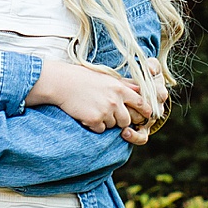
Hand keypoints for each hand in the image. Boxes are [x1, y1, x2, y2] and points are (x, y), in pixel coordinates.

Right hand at [27, 57, 154, 133]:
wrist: (62, 83)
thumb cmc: (83, 78)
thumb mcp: (106, 77)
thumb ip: (124, 84)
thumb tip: (139, 88)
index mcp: (120, 89)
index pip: (141, 103)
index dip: (145, 111)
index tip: (145, 116)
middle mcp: (115, 100)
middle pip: (127, 120)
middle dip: (120, 120)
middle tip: (108, 113)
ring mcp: (105, 111)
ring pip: (113, 126)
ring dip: (105, 122)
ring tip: (94, 109)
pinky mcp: (94, 120)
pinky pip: (100, 130)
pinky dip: (94, 126)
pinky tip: (86, 114)